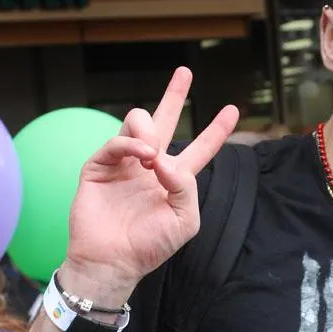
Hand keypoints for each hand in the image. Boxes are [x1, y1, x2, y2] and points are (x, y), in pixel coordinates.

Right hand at [60, 67, 238, 299]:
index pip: (201, 148)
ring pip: (139, 122)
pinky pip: (116, 142)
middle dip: (175, 95)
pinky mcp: (100, 166)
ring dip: (149, 129)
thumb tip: (164, 158)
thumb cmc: (151, 245)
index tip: (232, 110)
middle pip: (165, 121)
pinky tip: (141, 155)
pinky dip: (130, 142)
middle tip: (186, 72)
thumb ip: (185, 185)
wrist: (113, 260)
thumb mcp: (185, 219)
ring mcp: (125, 164)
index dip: (217, 130)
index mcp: (175, 179)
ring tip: (151, 154)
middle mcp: (151, 166)